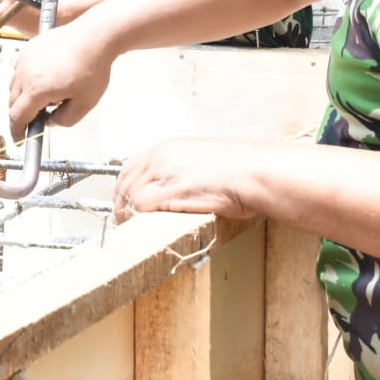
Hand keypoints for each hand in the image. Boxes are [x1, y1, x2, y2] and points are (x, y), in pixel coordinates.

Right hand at [7, 24, 115, 135]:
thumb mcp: (85, 103)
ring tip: (46, 96)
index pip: (17, 116)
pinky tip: (45, 79)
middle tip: (39, 118)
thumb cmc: (92, 68)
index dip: (17, 131)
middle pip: (13, 101)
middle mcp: (25, 74)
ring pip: (14, 85)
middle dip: (22, 113)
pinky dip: (26, 79)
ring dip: (23, 96)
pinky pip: (19, 70)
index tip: (20, 139)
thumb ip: (65, 120)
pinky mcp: (28, 48)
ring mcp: (25, 59)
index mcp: (37, 90)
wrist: (94, 36)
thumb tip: (50, 121)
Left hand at [113, 138, 265, 223]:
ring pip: (130, 196)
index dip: (124, 191)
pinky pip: (141, 206)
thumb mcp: (201, 161)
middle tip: (124, 224)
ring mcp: (165, 172)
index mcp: (166, 147)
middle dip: (122, 205)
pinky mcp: (171, 190)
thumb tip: (169, 190)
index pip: (129, 169)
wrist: (257, 172)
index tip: (124, 206)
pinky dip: (138, 220)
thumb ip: (180, 171)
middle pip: (125, 183)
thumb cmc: (240, 171)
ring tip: (133, 231)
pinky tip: (143, 230)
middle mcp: (160, 156)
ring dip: (129, 215)